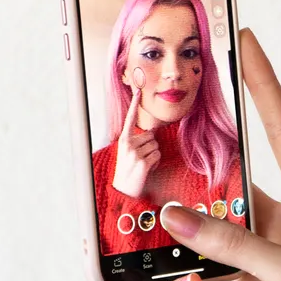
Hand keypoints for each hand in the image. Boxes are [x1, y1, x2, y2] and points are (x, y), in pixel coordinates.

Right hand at [111, 68, 158, 198]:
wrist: (122, 189)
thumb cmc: (127, 170)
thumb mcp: (128, 152)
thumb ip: (137, 141)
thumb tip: (152, 132)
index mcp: (123, 139)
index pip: (130, 118)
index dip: (135, 104)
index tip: (138, 91)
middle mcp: (128, 144)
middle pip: (151, 135)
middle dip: (151, 147)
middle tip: (140, 159)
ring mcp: (135, 153)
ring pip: (156, 146)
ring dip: (154, 156)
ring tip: (142, 165)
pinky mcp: (143, 162)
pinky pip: (158, 155)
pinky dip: (155, 163)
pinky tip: (146, 170)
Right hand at [159, 28, 280, 280]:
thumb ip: (235, 243)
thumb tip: (176, 218)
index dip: (264, 87)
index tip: (244, 40)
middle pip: (228, 187)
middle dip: (189, 170)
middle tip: (147, 143)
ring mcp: (261, 273)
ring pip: (202, 241)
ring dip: (173, 235)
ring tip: (139, 217)